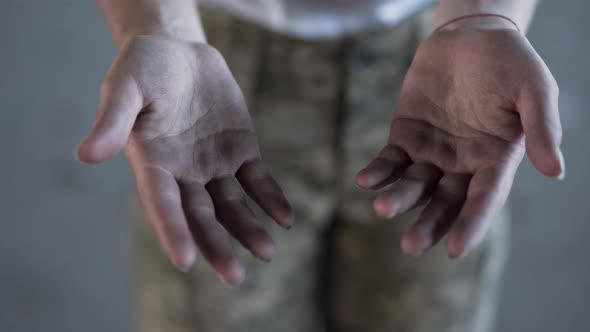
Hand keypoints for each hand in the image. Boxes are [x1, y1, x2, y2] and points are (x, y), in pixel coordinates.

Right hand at [77, 36, 292, 284]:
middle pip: (201, 216)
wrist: (178, 51)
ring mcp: (214, 164)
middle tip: (234, 276)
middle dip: (216, 245)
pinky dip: (271, 198)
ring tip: (266, 253)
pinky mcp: (241, 150)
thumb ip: (113, 119)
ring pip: (232, 205)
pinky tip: (285, 219)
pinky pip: (258, 180)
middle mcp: (184, 172)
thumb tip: (87, 154)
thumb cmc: (144, 68)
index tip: (185, 260)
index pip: (162, 203)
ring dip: (248, 229)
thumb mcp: (125, 86)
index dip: (173, 230)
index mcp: (152, 163)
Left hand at [357, 24, 563, 257]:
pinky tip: (365, 180)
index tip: (456, 249)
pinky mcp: (405, 136)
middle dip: (428, 225)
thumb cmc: (508, 61)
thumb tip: (556, 171)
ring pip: (413, 186)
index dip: (471, 224)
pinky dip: (378, 172)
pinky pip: (390, 161)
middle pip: (444, 203)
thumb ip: (541, 128)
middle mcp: (462, 164)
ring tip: (382, 208)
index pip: (484, 199)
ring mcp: (431, 152)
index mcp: (495, 160)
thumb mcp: (534, 88)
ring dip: (397, 199)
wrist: (469, 35)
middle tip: (411, 246)